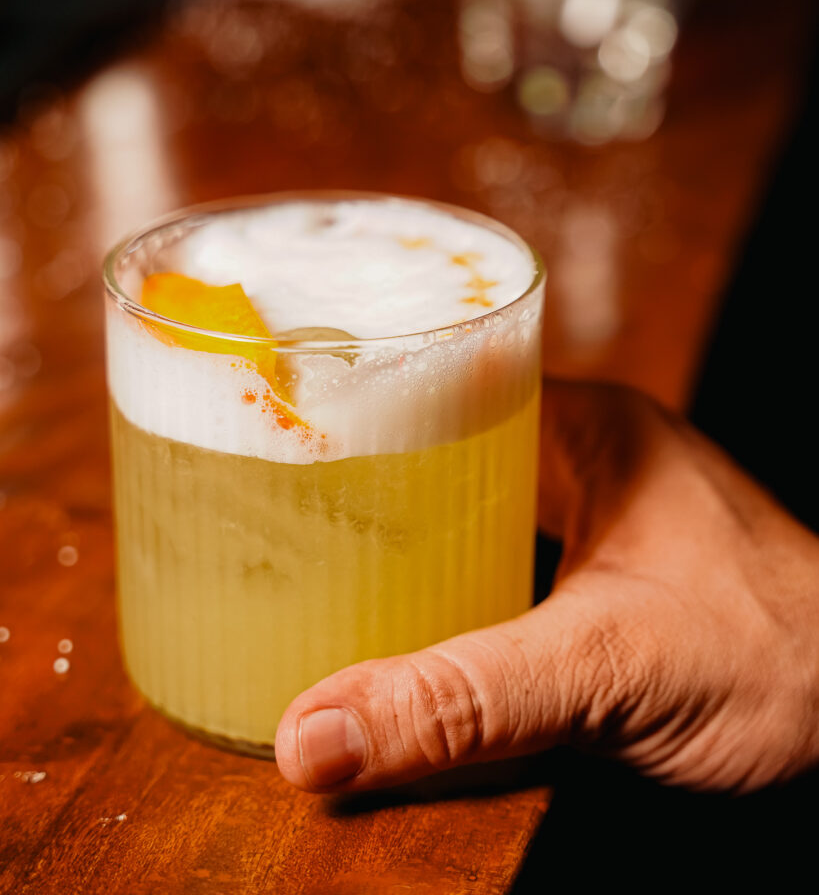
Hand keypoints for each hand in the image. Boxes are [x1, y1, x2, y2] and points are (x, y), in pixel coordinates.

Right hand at [274, 382, 818, 793]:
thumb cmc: (786, 662)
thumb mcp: (606, 669)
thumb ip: (463, 700)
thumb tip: (319, 733)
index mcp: (584, 429)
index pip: (442, 386)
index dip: (357, 411)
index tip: (274, 442)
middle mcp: (583, 461)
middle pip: (440, 458)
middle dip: (364, 493)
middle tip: (271, 522)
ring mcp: (593, 521)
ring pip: (464, 519)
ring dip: (404, 551)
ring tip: (310, 574)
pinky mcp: (599, 581)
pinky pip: (494, 570)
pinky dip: (446, 596)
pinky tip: (403, 633)